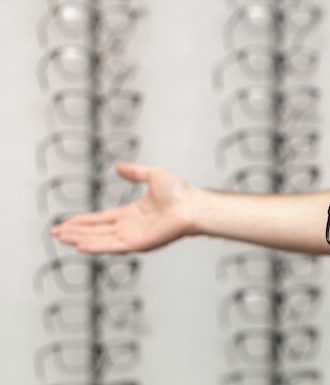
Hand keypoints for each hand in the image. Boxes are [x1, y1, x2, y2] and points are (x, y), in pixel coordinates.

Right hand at [50, 162, 198, 253]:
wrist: (192, 204)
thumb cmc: (179, 191)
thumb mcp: (152, 175)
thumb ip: (134, 172)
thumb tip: (117, 167)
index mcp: (132, 214)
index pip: (101, 219)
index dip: (83, 221)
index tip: (66, 223)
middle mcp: (130, 227)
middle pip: (97, 231)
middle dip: (75, 232)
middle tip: (55, 233)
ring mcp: (134, 237)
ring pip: (101, 240)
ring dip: (80, 239)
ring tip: (61, 238)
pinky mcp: (139, 244)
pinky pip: (113, 246)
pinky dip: (96, 246)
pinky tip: (80, 245)